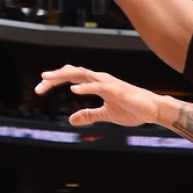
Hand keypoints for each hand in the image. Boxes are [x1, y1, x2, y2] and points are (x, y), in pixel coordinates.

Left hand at [35, 64, 159, 126]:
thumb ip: (89, 115)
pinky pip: (99, 87)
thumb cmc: (133, 109)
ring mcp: (109, 83)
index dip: (55, 81)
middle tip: (39, 86)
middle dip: (55, 77)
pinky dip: (85, 87)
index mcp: (97, 84)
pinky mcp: (117, 90)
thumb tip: (71, 119)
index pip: (73, 78)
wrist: (153, 110)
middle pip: (74, 73)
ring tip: (48, 79)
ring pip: (83, 75)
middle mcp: (101, 80)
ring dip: (64, 76)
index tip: (40, 88)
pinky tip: (73, 90)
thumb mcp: (106, 114)